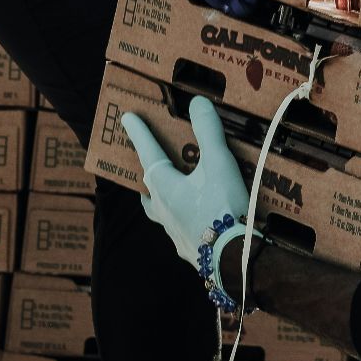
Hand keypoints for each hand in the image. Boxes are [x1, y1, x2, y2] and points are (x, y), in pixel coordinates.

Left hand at [123, 97, 251, 273]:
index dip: (139, 133)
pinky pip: (179, 229)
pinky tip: (195, 220)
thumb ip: (208, 131)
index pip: (148, 152)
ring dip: (161, 198)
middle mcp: (162, 209)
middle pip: (148, 186)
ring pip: (159, 211)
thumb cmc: (223, 207)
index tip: (126, 117)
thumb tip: (198, 102)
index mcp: (164, 186)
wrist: (233, 258)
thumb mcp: (219, 163)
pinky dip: (183, 219)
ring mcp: (173, 232)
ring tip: (170, 192)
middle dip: (148, 171)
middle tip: (150, 161)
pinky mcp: (188, 248)